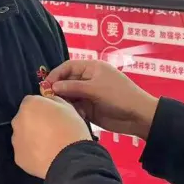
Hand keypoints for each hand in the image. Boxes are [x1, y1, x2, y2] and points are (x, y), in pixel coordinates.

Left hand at [12, 95, 92, 178]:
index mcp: (29, 105)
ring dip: (32, 138)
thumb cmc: (71, 130)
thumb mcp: (68, 107)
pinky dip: (32, 153)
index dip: (42, 108)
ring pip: (23, 135)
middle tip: (51, 131)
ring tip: (49, 145)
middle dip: (35, 123)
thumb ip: (53, 100)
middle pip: (25, 119)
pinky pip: (24, 151)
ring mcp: (16, 140)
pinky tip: (45, 156)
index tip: (52, 115)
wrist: (71, 159)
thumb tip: (48, 102)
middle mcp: (17, 121)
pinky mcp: (18, 157)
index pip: (32, 102)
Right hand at [45, 60, 159, 139]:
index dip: (56, 74)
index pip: (68, 67)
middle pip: (67, 81)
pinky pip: (75, 107)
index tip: (45, 85)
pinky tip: (70, 116)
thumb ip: (73, 87)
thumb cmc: (119, 96)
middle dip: (57, 89)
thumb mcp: (96, 89)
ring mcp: (88, 94)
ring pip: (69, 95)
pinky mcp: (89, 108)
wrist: (138, 116)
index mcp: (92, 68)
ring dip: (64, 101)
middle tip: (48, 100)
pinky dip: (71, 111)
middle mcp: (88, 79)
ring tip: (59, 108)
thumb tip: (52, 86)